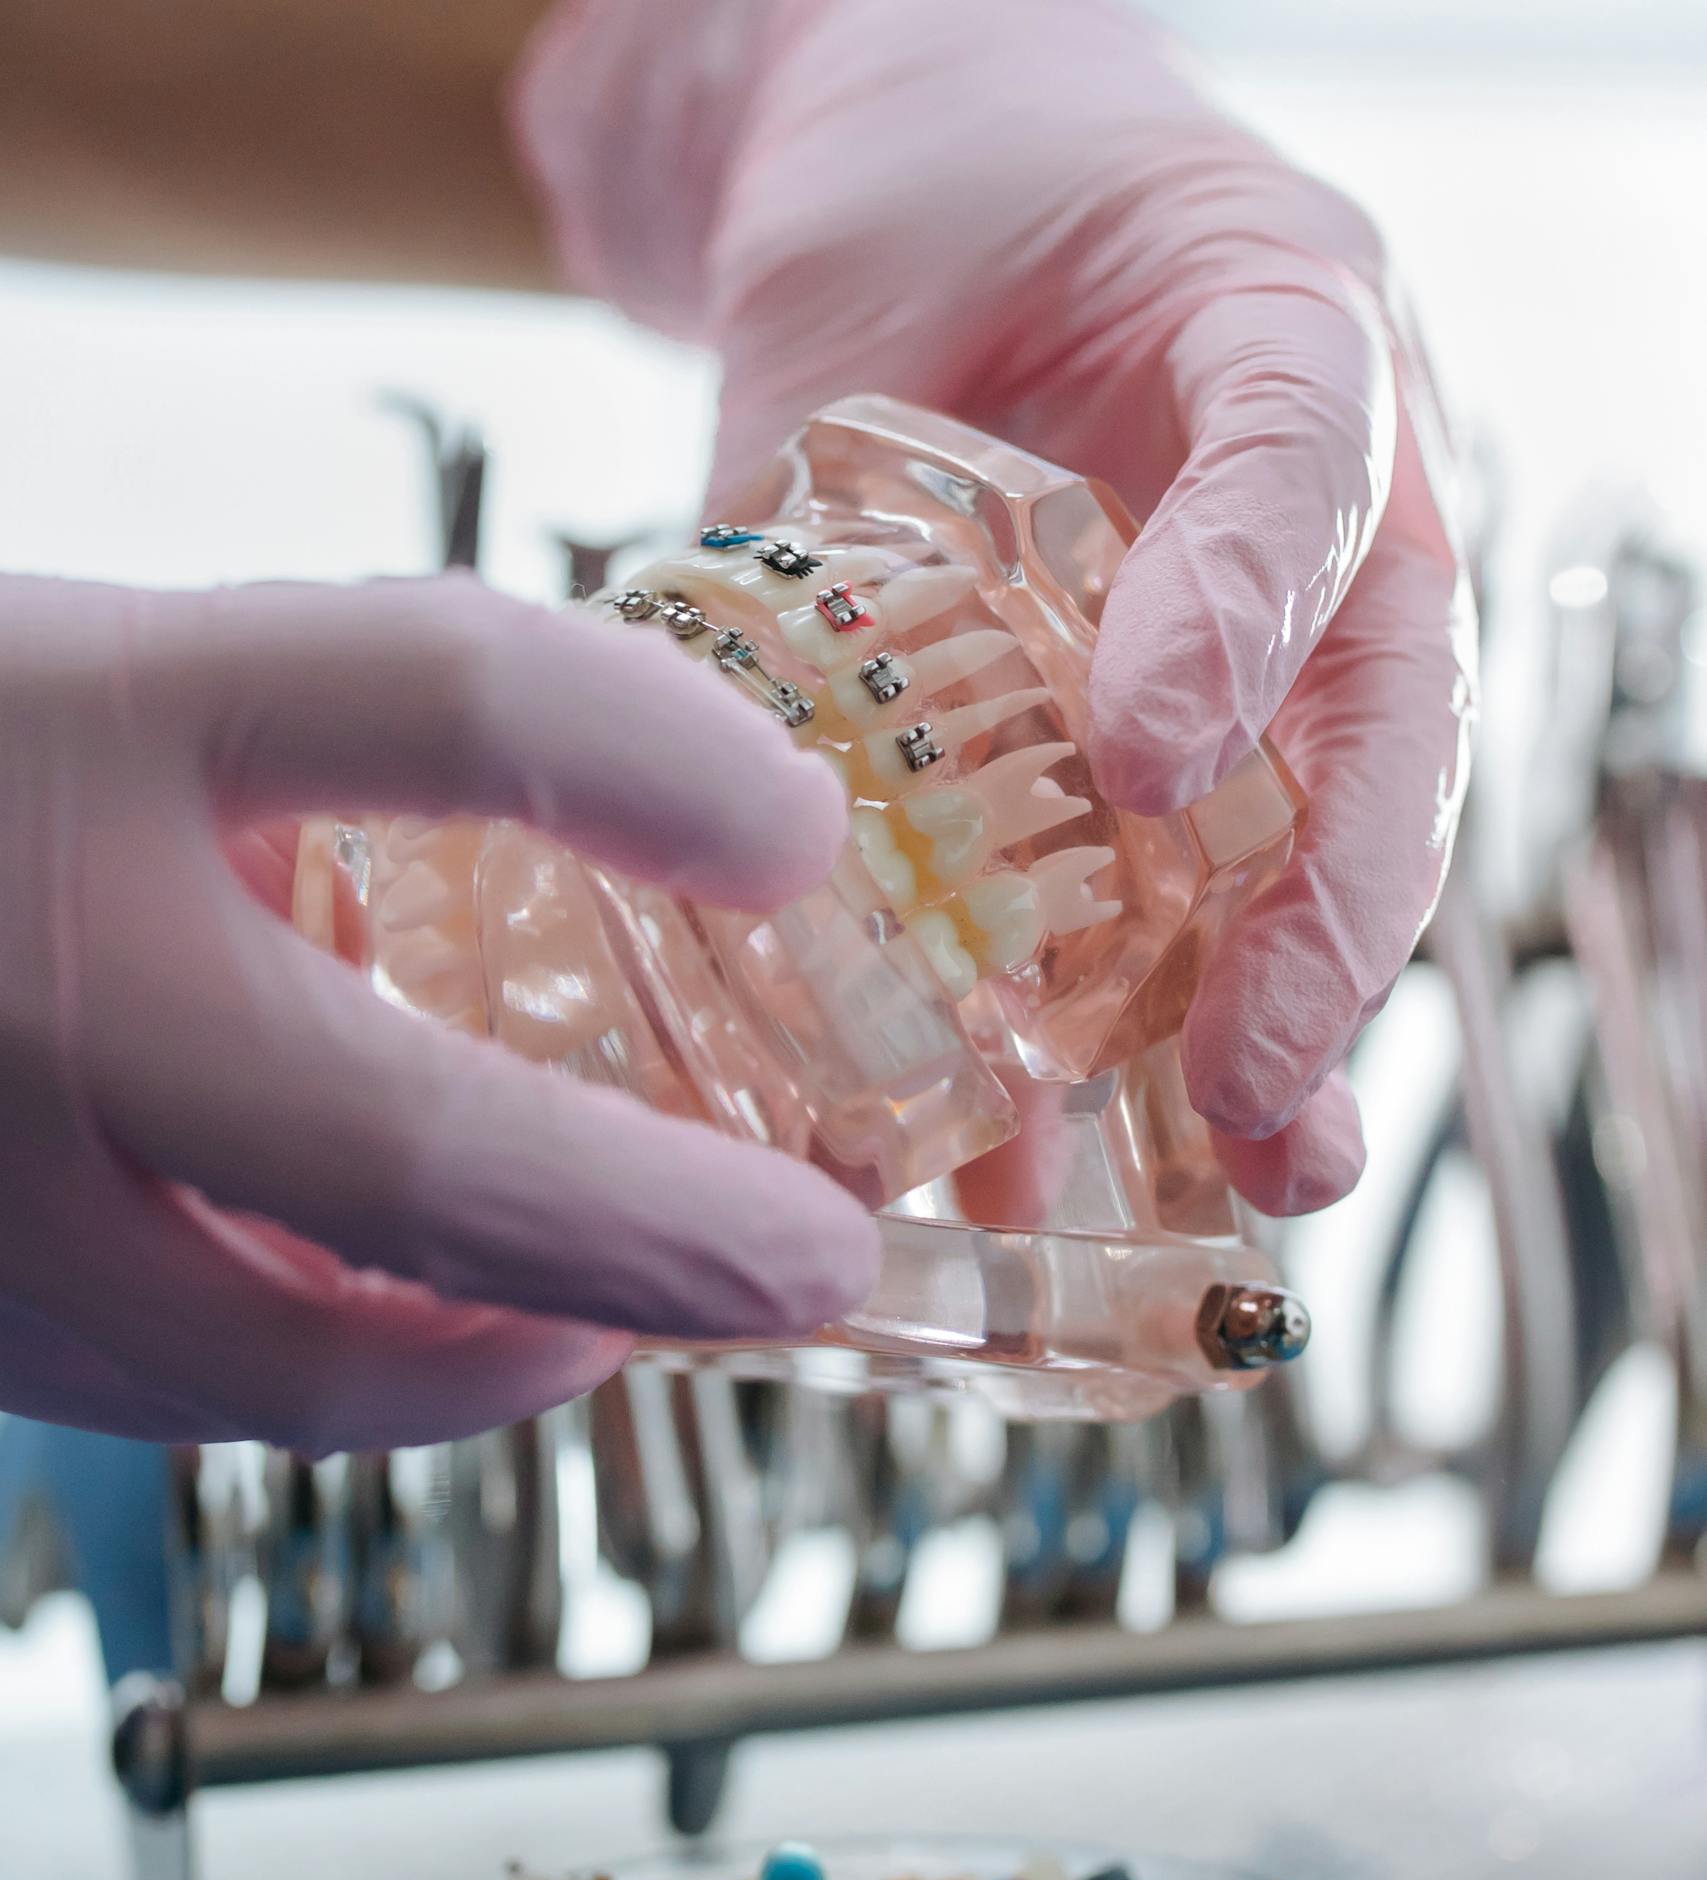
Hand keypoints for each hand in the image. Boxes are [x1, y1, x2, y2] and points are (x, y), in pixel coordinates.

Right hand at [0, 573, 872, 1450]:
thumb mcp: (125, 679)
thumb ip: (348, 742)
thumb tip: (672, 822)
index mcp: (79, 719)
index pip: (431, 706)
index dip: (653, 760)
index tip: (799, 825)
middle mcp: (35, 973)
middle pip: (410, 1149)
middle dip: (659, 1232)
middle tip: (811, 1256)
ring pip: (314, 1360)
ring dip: (529, 1348)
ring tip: (654, 1302)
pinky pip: (214, 1392)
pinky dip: (378, 1375)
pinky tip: (471, 1326)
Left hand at [514, 0, 1475, 1213]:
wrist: (907, 186)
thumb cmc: (940, 190)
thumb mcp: (882, 275)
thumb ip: (859, 483)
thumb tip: (774, 769)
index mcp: (1283, 352)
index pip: (1305, 473)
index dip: (1241, 626)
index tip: (1151, 762)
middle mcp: (1306, 530)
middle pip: (1374, 737)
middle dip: (1325, 926)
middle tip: (1259, 1073)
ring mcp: (1250, 647)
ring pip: (1305, 847)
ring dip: (1275, 1022)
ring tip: (1257, 1167)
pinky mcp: (1144, 740)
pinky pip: (1152, 899)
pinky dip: (1095, 1038)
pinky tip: (1038, 1158)